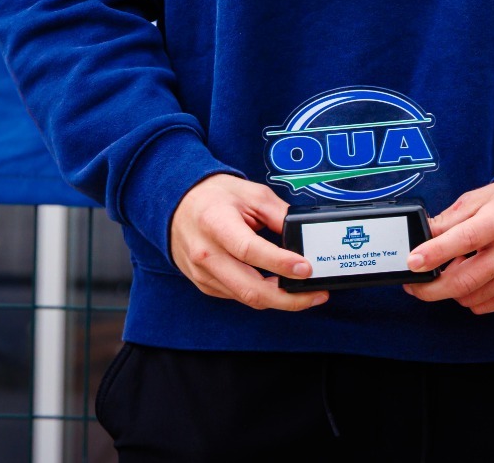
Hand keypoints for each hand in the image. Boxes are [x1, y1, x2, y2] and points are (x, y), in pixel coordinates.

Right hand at [169, 174, 327, 311]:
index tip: (306, 269)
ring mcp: (203, 273)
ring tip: (306, 294)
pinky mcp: (205, 284)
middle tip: (316, 294)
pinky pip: (238, 296)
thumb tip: (303, 238)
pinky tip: (280, 289)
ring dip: (280, 300)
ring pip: (246, 298)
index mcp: (216, 223)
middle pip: (250, 288)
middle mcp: (206, 254)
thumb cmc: (215, 196)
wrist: (177, 204)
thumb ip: (279, 215)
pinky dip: (262, 295)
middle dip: (288, 298)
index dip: (280, 263)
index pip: (250, 250)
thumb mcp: (251, 193)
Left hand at [405, 179, 493, 314]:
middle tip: (414, 285)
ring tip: (451, 270)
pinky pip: (486, 305)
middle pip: (465, 280)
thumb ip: (450, 219)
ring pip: (472, 297)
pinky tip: (470, 278)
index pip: (465, 240)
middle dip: (431, 288)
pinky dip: (470, 297)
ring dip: (452, 289)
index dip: (435, 253)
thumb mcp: (480, 198)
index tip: (413, 262)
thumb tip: (422, 235)